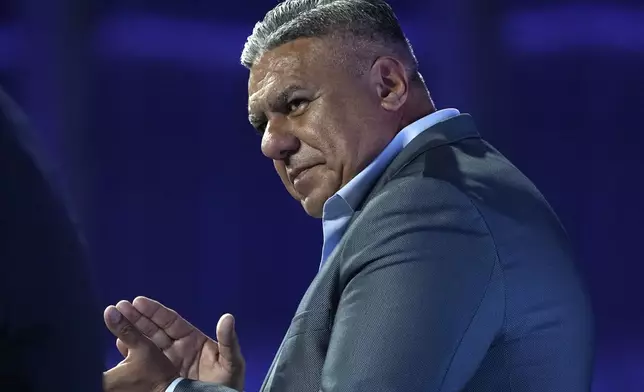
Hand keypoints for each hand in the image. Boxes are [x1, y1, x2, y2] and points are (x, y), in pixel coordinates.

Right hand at [114, 297, 244, 391]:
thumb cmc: (229, 383)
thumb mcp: (231, 360)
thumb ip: (227, 340)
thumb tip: (228, 318)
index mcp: (192, 340)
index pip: (170, 321)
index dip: (154, 311)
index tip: (138, 302)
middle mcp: (177, 349)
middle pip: (154, 329)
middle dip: (137, 318)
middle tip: (120, 307)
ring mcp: (167, 363)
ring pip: (146, 344)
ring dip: (130, 332)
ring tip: (114, 321)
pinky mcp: (160, 378)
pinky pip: (144, 363)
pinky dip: (130, 354)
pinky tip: (119, 345)